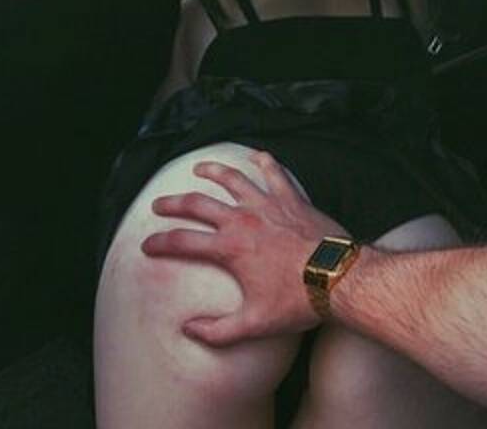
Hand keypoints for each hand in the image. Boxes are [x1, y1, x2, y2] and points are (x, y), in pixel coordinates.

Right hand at [141, 151, 348, 345]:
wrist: (339, 278)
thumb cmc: (299, 300)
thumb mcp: (254, 323)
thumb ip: (217, 331)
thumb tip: (188, 329)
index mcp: (229, 248)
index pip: (182, 242)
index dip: (159, 244)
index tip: (147, 245)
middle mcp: (243, 220)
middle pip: (197, 204)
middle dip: (173, 203)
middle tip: (159, 204)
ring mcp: (267, 205)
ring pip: (232, 180)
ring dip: (212, 172)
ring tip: (199, 168)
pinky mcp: (291, 199)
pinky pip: (275, 173)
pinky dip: (264, 161)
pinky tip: (257, 155)